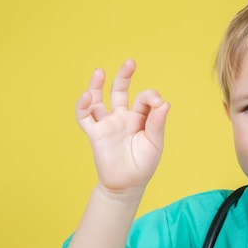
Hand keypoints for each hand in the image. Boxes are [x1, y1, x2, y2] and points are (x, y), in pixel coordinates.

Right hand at [76, 59, 169, 194]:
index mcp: (140, 118)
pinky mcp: (95, 134)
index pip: (144, 99)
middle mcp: (122, 117)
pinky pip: (85, 117)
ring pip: (98, 100)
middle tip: (130, 62)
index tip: (157, 103)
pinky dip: (83, 106)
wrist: (127, 185)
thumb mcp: (154, 142)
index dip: (151, 97)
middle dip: (124, 76)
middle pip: (120, 91)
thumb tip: (164, 103)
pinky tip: (87, 96)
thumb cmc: (143, 164)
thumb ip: (156, 123)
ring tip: (99, 71)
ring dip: (97, 85)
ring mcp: (108, 124)